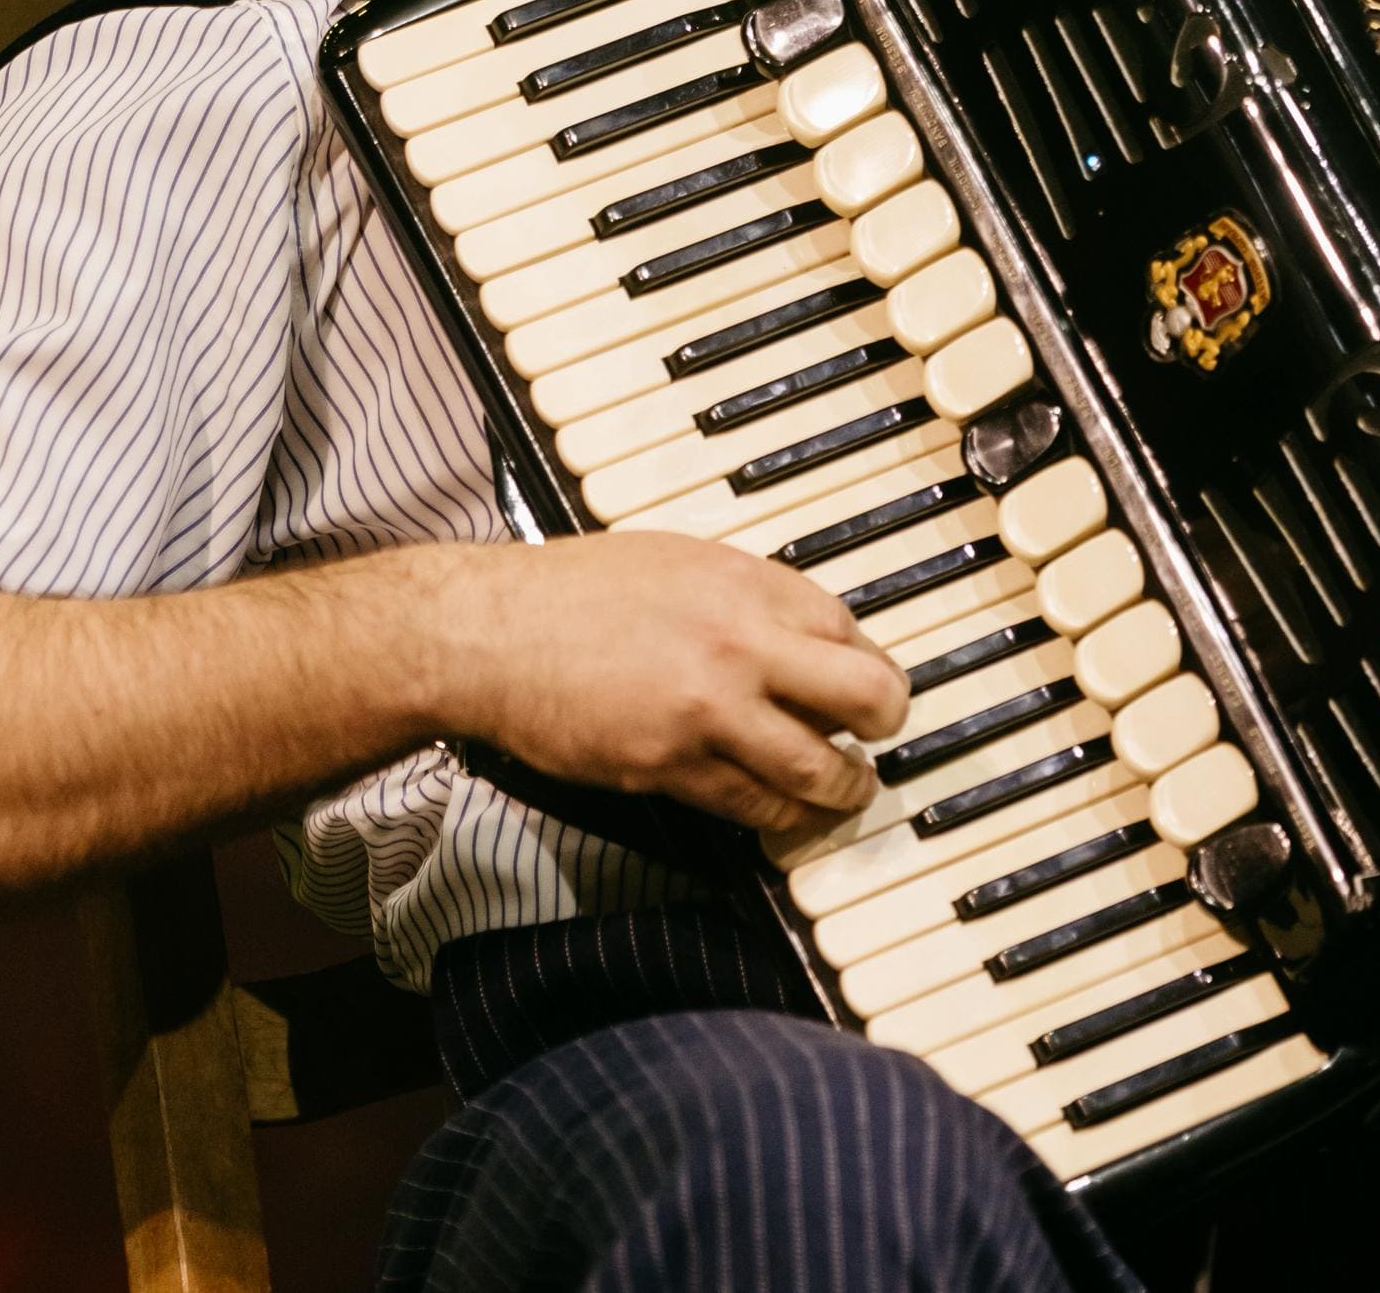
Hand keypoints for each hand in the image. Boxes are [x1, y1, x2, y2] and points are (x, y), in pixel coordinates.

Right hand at [429, 534, 908, 836]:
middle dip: (886, 723)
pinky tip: (787, 815)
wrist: (492, 634)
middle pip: (865, 697)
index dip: (866, 663)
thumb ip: (747, 596)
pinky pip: (754, 806)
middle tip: (879, 736)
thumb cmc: (574, 593)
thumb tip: (801, 635)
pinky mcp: (672, 767)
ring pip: (819, 769)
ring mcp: (709, 710)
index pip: (849, 630)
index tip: (866, 683)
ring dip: (846, 788)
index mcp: (746, 583)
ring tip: (848, 792)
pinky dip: (782, 817)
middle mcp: (741, 644)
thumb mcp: (679, 562)